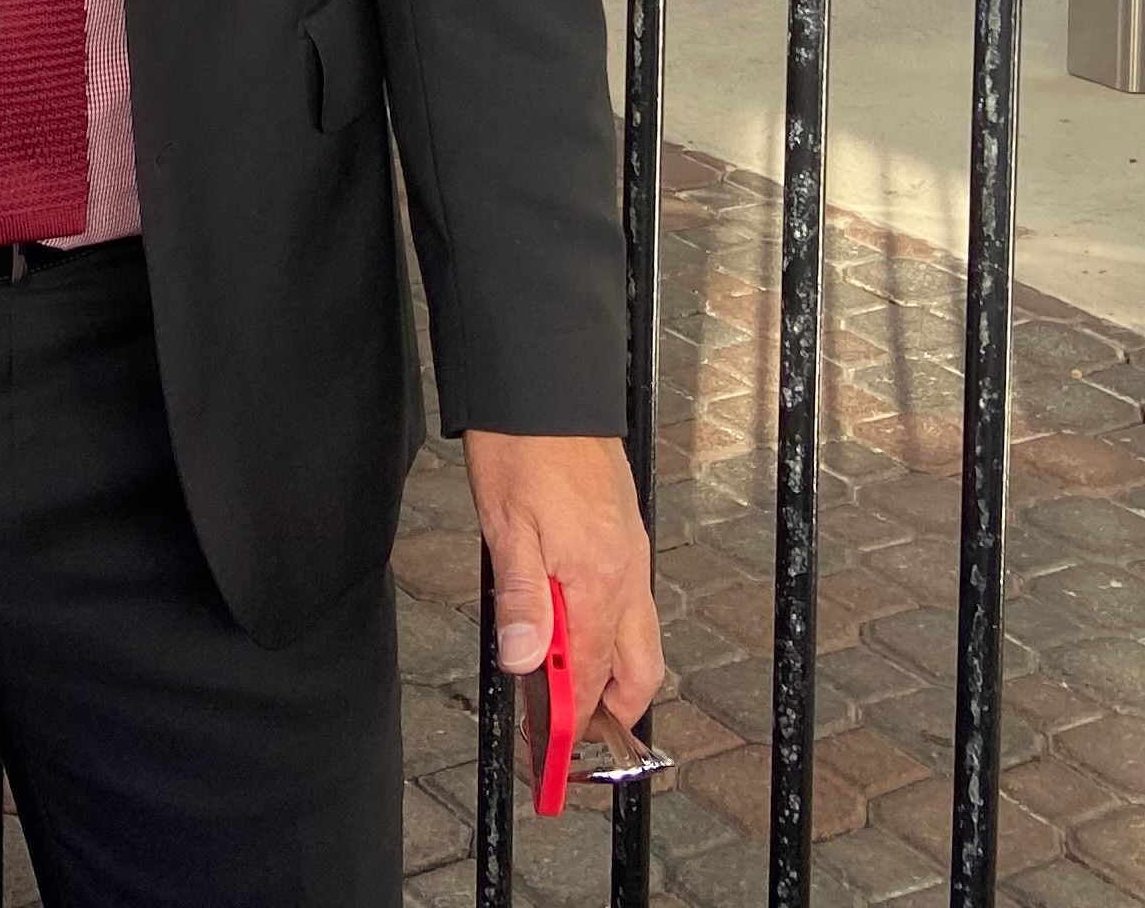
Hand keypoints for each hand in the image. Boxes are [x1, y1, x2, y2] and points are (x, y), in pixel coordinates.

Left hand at [467, 431, 663, 730]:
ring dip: (604, 666)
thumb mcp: (508, 530)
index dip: (570, 721)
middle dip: (609, 709)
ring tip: (557, 677)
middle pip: (636, 669)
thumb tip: (527, 662)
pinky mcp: (623, 533)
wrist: (545, 388)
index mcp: (602, 582)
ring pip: (634, 635)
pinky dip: (603, 626)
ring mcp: (630, 552)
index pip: (591, 676)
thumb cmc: (524, 450)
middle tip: (566, 729)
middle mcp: (628, 572)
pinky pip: (627, 600)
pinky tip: (566, 618)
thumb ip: (522, 601)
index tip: (552, 755)